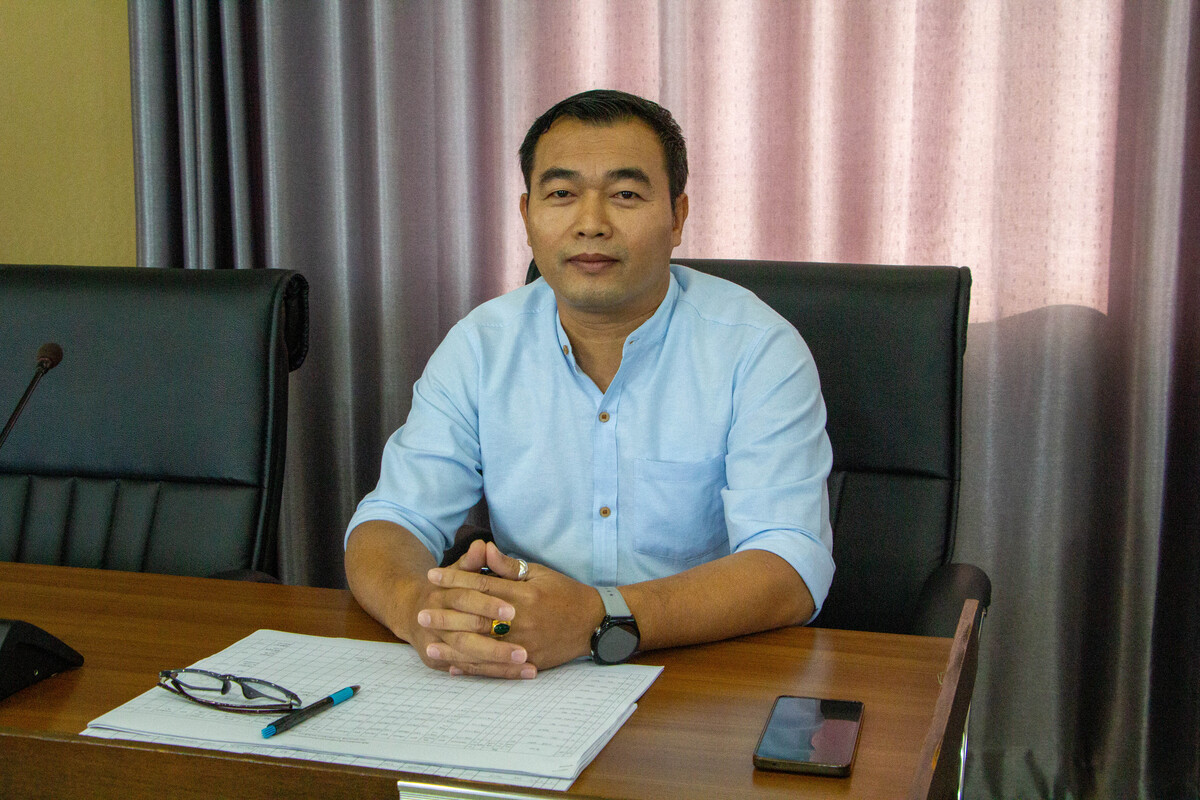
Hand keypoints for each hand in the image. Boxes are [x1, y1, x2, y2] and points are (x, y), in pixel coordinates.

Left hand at [418, 541, 603, 677]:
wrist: (593, 622)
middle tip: (421, 612)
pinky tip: (454, 666)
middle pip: (476, 617)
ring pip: (482, 645)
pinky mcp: (529, 661)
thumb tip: (484, 548)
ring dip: (454, 646)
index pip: (481, 585)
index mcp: (522, 594)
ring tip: (429, 645)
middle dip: (447, 614)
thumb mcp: (539, 573)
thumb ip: (509, 566)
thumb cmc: (565, 593)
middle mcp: (521, 619)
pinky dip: (474, 667)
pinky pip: (496, 666)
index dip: (455, 580)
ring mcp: (524, 643)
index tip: (432, 576)